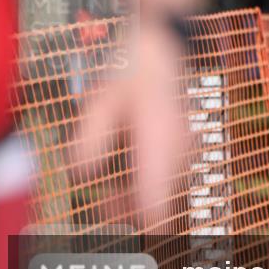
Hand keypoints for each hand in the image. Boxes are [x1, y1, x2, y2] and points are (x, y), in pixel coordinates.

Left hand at [74, 23, 189, 228]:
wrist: (164, 48)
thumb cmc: (130, 73)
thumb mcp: (100, 102)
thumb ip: (89, 138)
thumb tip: (83, 174)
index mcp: (157, 140)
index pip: (155, 196)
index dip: (138, 217)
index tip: (117, 219)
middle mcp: (177, 147)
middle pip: (161, 197)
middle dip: (133, 208)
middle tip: (103, 208)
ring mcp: (185, 146)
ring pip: (168, 187)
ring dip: (143, 195)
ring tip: (113, 198)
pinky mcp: (185, 144)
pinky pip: (172, 173)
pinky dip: (153, 181)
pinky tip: (133, 176)